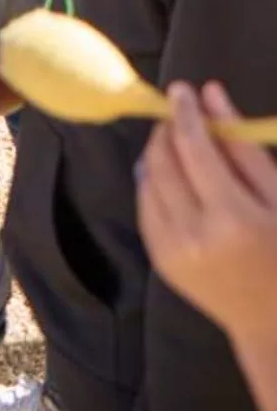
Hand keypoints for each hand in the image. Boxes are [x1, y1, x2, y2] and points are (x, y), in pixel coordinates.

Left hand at [138, 83, 276, 346]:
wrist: (272, 322)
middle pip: (163, 161)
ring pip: (148, 180)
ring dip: (157, 153)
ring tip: (177, 142)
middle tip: (178, 112)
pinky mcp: (160, 262)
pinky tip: (172, 177)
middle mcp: (193, 235)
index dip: (184, 113)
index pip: (193, 148)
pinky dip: (153, 182)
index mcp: (231, 218)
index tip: (181, 89)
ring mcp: (172, 252)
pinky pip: (145, 206)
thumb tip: (210, 92)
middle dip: (166, 129)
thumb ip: (242, 146)